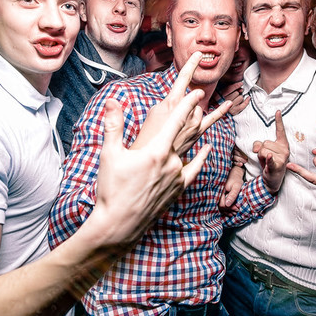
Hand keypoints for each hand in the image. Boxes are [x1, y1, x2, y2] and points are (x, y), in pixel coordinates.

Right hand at [94, 98, 210, 244]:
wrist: (119, 224)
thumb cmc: (112, 189)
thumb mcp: (109, 154)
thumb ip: (113, 125)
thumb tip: (113, 101)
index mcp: (156, 151)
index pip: (177, 120)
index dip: (189, 103)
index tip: (198, 91)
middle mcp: (172, 163)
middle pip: (185, 133)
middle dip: (192, 115)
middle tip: (199, 100)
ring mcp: (177, 177)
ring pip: (189, 149)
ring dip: (194, 134)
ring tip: (201, 120)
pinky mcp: (178, 189)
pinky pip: (194, 169)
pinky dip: (201, 158)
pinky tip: (206, 149)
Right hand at [132, 51, 231, 155]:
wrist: (151, 160)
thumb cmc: (147, 137)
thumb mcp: (152, 113)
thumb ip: (169, 101)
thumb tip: (178, 99)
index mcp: (171, 103)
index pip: (183, 78)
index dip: (191, 65)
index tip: (199, 55)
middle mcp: (187, 113)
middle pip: (191, 97)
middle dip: (183, 103)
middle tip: (169, 118)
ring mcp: (194, 124)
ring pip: (198, 108)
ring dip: (189, 112)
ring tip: (175, 125)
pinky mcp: (198, 133)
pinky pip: (212, 119)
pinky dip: (220, 111)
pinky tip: (227, 103)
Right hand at [218, 81, 249, 114]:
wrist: (224, 115)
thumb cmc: (226, 102)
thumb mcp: (225, 94)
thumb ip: (232, 90)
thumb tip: (241, 89)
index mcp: (219, 96)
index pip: (228, 89)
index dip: (236, 86)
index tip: (241, 83)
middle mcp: (224, 102)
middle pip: (236, 93)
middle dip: (238, 94)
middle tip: (236, 96)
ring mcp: (229, 107)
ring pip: (240, 98)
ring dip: (240, 98)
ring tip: (237, 101)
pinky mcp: (234, 112)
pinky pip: (243, 105)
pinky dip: (247, 101)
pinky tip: (248, 98)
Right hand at [219, 164, 243, 216]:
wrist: (234, 173)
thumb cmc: (236, 179)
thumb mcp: (236, 186)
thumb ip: (232, 195)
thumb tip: (227, 204)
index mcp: (220, 192)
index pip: (222, 205)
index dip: (229, 208)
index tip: (236, 208)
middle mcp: (217, 194)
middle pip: (221, 207)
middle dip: (229, 210)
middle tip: (237, 210)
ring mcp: (218, 195)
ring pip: (221, 207)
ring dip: (228, 211)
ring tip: (235, 212)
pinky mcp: (220, 196)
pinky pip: (221, 205)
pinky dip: (227, 209)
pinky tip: (232, 211)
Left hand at [252, 111, 289, 192]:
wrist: (273, 179)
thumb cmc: (269, 162)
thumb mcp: (264, 150)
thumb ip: (258, 144)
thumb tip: (256, 148)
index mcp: (282, 143)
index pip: (280, 131)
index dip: (279, 121)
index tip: (278, 111)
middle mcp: (284, 149)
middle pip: (264, 143)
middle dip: (261, 150)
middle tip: (266, 157)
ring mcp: (282, 157)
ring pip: (262, 150)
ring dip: (261, 157)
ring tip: (266, 162)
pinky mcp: (277, 165)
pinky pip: (270, 159)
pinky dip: (268, 158)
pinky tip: (269, 157)